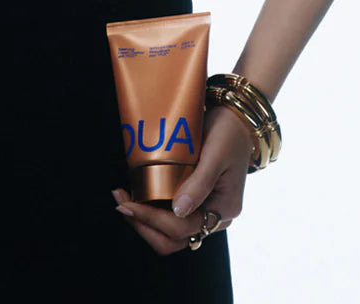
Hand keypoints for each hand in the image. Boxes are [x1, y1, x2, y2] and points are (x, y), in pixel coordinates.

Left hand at [110, 103, 251, 254]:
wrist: (238, 120)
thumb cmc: (230, 133)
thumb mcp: (216, 153)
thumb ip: (200, 182)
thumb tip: (179, 210)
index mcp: (224, 208)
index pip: (181, 227)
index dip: (151, 219)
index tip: (127, 203)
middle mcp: (214, 217)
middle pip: (173, 240)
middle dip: (142, 225)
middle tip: (121, 203)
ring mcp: (204, 211)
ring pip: (169, 233)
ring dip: (143, 222)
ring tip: (123, 199)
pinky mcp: (194, 201)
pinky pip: (170, 217)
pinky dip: (151, 211)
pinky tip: (136, 194)